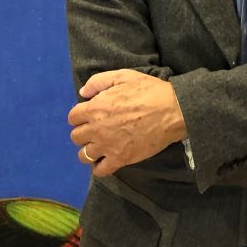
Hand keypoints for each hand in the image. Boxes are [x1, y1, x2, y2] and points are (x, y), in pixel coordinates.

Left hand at [68, 69, 186, 176]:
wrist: (173, 110)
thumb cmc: (150, 91)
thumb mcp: (126, 76)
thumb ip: (100, 81)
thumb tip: (83, 92)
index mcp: (96, 107)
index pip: (73, 117)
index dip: (82, 114)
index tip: (92, 114)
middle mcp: (96, 129)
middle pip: (76, 136)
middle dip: (85, 132)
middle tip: (99, 128)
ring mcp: (107, 146)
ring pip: (84, 155)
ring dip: (90, 149)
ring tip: (102, 144)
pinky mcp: (119, 159)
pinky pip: (99, 170)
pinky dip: (100, 166)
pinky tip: (108, 158)